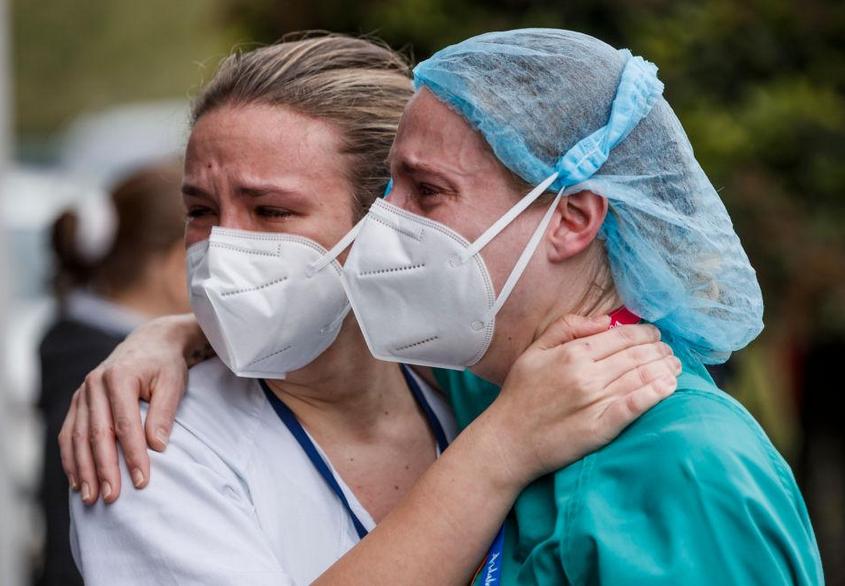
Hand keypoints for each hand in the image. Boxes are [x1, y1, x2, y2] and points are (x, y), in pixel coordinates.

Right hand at [58, 314, 208, 504]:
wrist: (151, 343)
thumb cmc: (166, 365)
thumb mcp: (173, 383)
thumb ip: (164, 413)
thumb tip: (157, 446)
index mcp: (120, 377)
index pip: (125, 425)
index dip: (133, 455)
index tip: (142, 482)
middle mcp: (95, 384)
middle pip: (98, 434)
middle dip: (104, 469)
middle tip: (112, 498)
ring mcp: (83, 392)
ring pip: (79, 437)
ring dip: (83, 470)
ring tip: (90, 498)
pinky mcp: (79, 401)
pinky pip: (70, 432)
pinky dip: (71, 458)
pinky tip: (77, 480)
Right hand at [479, 314, 679, 490]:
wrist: (508, 440)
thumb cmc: (520, 395)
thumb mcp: (534, 351)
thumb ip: (566, 328)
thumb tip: (605, 320)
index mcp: (572, 353)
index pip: (621, 337)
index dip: (644, 333)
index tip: (654, 334)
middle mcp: (587, 375)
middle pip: (635, 356)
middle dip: (658, 350)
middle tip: (669, 350)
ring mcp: (595, 401)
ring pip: (640, 377)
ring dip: (664, 369)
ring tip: (675, 366)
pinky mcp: (601, 427)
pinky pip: (634, 406)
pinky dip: (654, 394)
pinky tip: (669, 388)